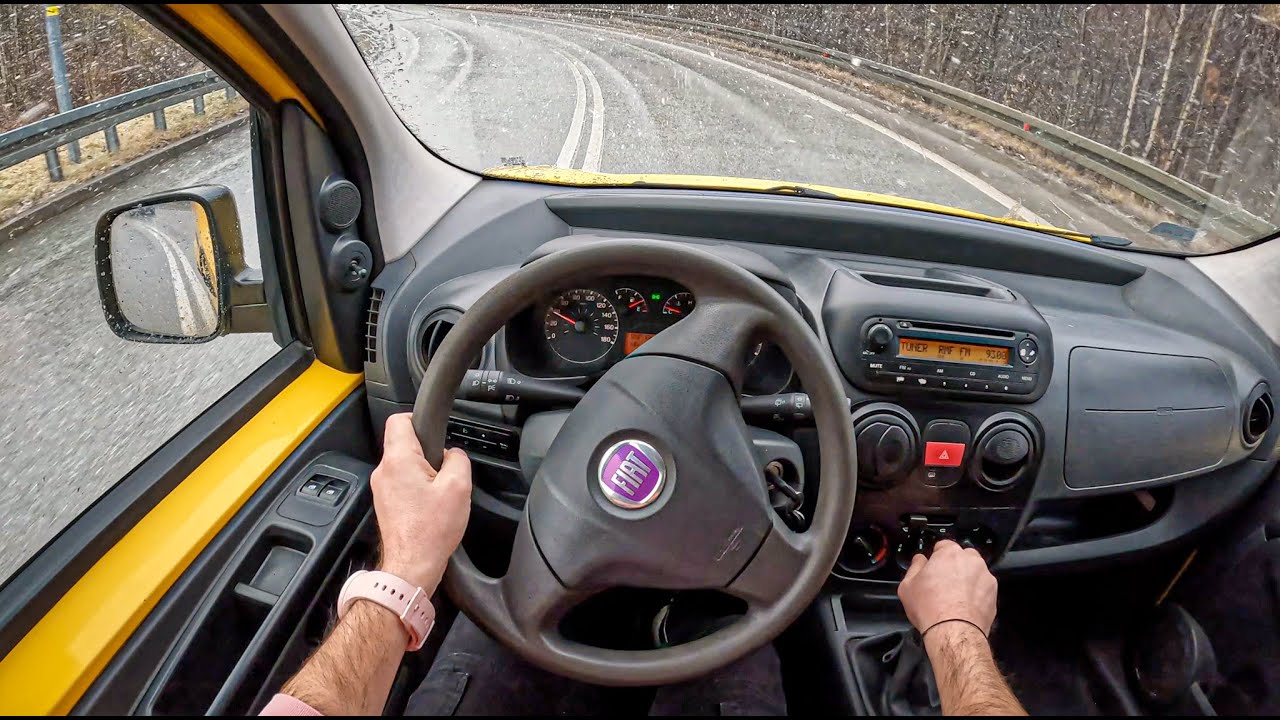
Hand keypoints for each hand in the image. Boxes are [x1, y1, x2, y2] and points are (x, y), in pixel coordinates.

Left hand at [370, 413, 471, 593]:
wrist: (412, 566)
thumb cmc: (430, 532)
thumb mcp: (459, 487)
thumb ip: (459, 459)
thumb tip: (454, 455)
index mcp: (399, 460)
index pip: (399, 419)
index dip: (418, 417)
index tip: (433, 428)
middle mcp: (384, 471)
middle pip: (403, 443)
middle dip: (427, 450)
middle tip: (444, 469)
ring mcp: (381, 489)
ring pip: (404, 465)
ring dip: (423, 472)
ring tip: (439, 492)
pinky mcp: (385, 504)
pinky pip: (401, 484)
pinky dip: (417, 488)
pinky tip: (431, 505)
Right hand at [897, 540, 997, 635]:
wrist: (954, 631)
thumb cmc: (930, 608)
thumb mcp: (907, 585)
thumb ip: (915, 566)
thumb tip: (919, 560)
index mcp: (950, 553)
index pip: (944, 545)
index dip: (936, 556)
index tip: (932, 567)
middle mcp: (971, 561)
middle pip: (963, 556)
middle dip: (954, 566)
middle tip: (943, 583)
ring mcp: (985, 577)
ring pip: (975, 572)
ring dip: (967, 579)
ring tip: (955, 597)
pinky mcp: (994, 594)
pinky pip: (983, 589)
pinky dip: (976, 594)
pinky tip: (965, 606)